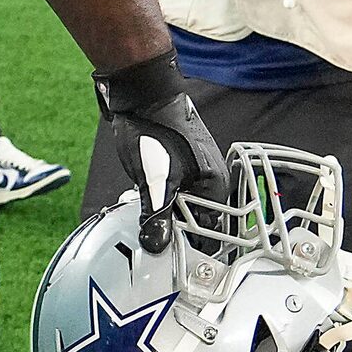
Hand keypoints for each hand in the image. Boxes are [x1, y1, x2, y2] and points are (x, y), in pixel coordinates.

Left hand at [94, 53, 230, 251]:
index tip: (168, 258)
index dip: (189, 246)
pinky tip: (136, 194)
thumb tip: (156, 246)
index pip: (210, 232)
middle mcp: (210, 180)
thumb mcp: (155, 181)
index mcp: (215, 187)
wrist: (141, 93)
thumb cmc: (154, 132)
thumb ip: (158, 216)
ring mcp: (193, 169)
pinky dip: (154, 195)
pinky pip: (169, 188)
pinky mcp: (176, 161)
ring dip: (158, 210)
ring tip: (138, 210)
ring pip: (177, 203)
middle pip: (193, 219)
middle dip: (169, 227)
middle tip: (146, 232)